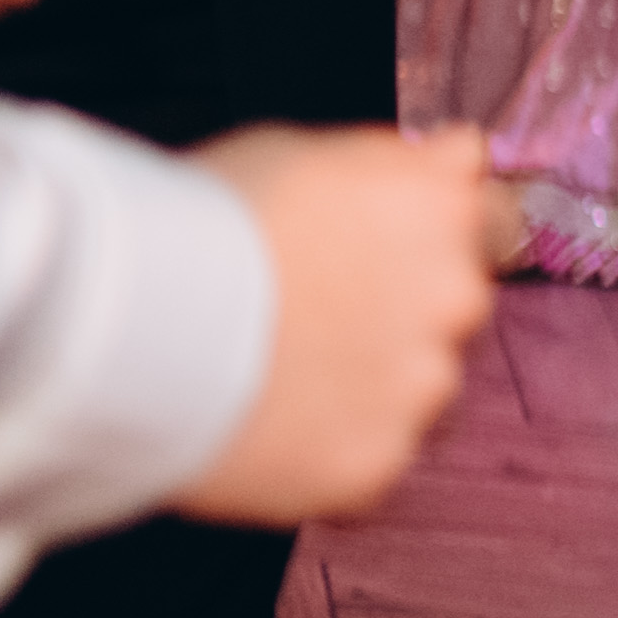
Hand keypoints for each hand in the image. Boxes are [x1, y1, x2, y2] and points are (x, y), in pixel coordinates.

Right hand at [168, 125, 517, 525]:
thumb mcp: (302, 151)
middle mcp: (455, 298)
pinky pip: (370, 458)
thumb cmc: (198, 222)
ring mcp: (422, 389)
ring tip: (279, 377)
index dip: (438, 232)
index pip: (492, 217)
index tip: (393, 246)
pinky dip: (328, 448)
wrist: (124, 324)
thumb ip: (396, 165)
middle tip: (309, 316)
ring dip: (369, 384)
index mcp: (443, 211)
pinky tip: (266, 427)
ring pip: (417, 389)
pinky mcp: (376, 465)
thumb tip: (458, 158)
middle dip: (399, 311)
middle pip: (453, 307)